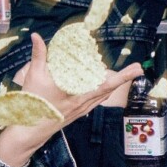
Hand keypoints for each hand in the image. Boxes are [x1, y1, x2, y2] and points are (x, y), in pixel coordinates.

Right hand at [1, 32, 142, 149]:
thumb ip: (38, 55)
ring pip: (104, 96)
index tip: (136, 70)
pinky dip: (104, 92)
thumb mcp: (34, 76)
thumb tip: (36, 37)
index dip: (122, 77)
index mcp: (77, 96)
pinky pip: (96, 101)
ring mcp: (83, 109)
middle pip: (110, 89)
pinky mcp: (79, 112)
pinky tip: (105, 88)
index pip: (106, 85)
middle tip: (137, 67)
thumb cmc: (33, 104)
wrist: (29, 129)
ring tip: (126, 74)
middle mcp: (84, 104)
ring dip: (115, 84)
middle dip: (125, 78)